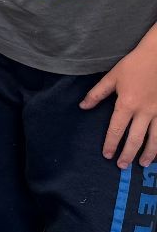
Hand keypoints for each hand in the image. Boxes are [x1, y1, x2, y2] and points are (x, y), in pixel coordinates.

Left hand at [80, 40, 156, 167]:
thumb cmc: (135, 64)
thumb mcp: (112, 77)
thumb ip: (97, 94)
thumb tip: (83, 107)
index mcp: (127, 104)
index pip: (116, 129)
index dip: (111, 144)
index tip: (106, 155)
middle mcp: (144, 111)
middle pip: (136, 139)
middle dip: (128, 154)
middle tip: (122, 166)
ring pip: (155, 138)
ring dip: (149, 153)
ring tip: (142, 163)